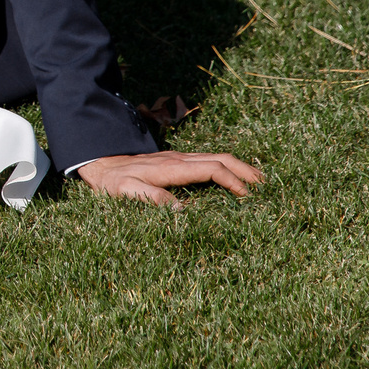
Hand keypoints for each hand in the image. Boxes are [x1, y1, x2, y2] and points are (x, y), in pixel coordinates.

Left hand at [75, 149, 262, 207]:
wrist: (100, 164)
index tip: (248, 196)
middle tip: (267, 187)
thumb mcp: (126, 192)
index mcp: (172, 167)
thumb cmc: (113, 182)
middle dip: (246, 170)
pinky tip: (234, 177)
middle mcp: (179, 159)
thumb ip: (152, 198)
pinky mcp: (178, 161)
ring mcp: (180, 158)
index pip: (211, 169)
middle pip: (221, 158)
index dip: (232, 180)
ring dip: (240, 167)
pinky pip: (208, 161)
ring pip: (217, 157)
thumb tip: (182, 211)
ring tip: (259, 182)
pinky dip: (228, 167)